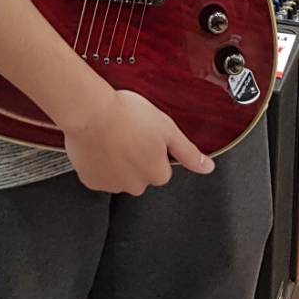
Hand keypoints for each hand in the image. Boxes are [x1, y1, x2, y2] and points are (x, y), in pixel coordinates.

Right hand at [63, 89, 214, 195]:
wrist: (90, 112)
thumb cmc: (126, 115)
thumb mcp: (167, 128)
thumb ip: (188, 152)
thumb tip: (207, 167)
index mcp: (157, 174)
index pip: (161, 167)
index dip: (154, 148)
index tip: (145, 133)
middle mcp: (135, 186)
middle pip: (140, 173)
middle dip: (136, 156)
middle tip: (129, 132)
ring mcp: (111, 184)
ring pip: (119, 174)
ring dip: (117, 160)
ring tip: (112, 135)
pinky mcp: (91, 180)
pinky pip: (98, 173)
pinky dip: (98, 162)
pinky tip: (99, 143)